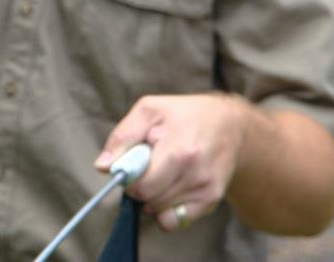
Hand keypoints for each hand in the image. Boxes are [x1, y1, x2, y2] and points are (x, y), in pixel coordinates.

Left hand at [94, 93, 248, 231]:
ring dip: (151, 197)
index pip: (142, 186)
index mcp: (180, 151)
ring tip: (162, 171)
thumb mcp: (149, 110)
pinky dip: (165, 210)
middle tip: (147, 165)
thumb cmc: (184, 114)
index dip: (128, 177)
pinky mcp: (210, 202)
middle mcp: (196, 175)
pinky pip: (175, 221)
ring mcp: (205, 191)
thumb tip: (102, 167)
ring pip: (159, 212)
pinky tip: (169, 188)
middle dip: (139, 187)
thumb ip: (123, 137)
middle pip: (149, 201)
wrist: (231, 125)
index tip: (131, 163)